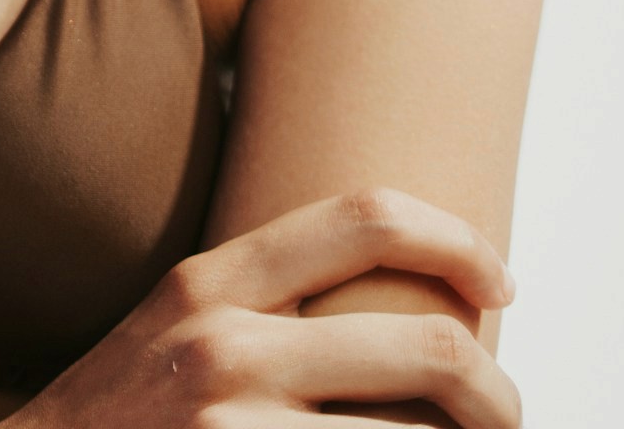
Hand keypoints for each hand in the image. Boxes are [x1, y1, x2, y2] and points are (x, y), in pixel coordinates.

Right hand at [12, 191, 518, 428]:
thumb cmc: (115, 424)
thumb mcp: (171, 337)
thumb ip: (260, 312)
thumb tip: (385, 317)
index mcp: (210, 282)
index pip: (364, 215)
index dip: (455, 239)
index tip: (501, 280)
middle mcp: (225, 346)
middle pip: (425, 342)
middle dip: (497, 391)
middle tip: (508, 416)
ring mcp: (232, 428)